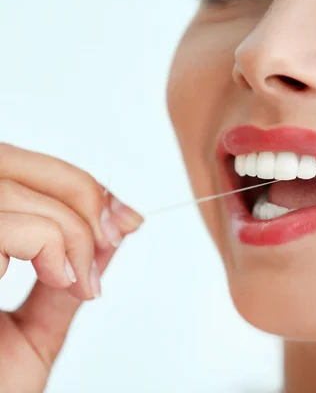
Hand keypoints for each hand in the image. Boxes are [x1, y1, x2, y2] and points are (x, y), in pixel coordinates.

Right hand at [0, 144, 142, 392]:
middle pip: (7, 162)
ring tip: (78, 278)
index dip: (78, 183)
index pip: (13, 168)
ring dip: (65, 228)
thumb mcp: (35, 331)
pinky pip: (1, 226)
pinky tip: (59, 278)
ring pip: (6, 190)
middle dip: (78, 194)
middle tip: (115, 235)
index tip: (126, 219)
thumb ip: (65, 279)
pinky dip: (44, 241)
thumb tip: (112, 232)